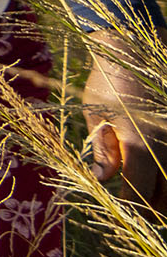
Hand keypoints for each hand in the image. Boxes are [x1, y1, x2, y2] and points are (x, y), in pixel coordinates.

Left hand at [83, 45, 165, 207]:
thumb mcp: (97, 115)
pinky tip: (163, 169)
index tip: (124, 203)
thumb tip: (104, 179)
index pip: (139, 194)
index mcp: (140, 146)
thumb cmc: (111, 81)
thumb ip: (104, 150)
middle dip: (154, 207)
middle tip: (142, 200)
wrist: (136, 48)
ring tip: (155, 188)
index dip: (131, 204)